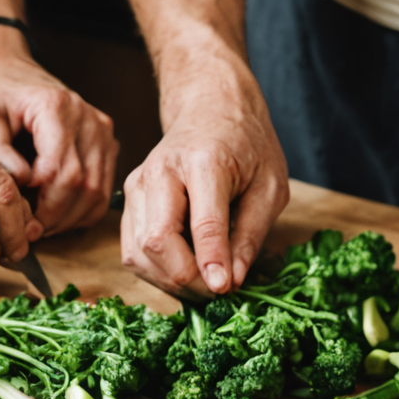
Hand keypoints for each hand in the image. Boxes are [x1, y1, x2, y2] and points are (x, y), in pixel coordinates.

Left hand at [0, 27, 117, 238]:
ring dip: (68, 218)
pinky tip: (54, 216)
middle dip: (54, 217)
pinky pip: (102, 190)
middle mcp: (89, 118)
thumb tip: (20, 186)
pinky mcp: (107, 145)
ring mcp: (103, 132)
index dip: (41, 204)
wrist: (7, 70)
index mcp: (58, 107)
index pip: (62, 171)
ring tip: (38, 226)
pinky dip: (81, 211)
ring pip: (97, 192)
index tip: (15, 219)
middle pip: (84, 186)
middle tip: (24, 233)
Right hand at [119, 57, 288, 296]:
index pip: (202, 223)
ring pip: (138, 253)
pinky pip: (132, 250)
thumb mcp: (270, 185)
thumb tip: (233, 281)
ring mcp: (137, 185)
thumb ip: (252, 233)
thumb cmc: (247, 145)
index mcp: (204, 162)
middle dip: (188, 279)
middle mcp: (160, 172)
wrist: (210, 108)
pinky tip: (185, 270)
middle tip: (220, 290)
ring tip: (205, 282)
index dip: (212, 262)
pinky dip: (156, 271)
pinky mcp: (128, 199)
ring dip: (170, 281)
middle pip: (157, 242)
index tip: (224, 289)